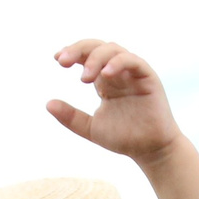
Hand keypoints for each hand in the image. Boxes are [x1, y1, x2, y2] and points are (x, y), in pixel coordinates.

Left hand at [48, 39, 182, 164]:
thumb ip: (71, 117)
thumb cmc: (124, 138)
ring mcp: (133, 73)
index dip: (72, 53)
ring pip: (113, 50)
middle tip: (63, 62)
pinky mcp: (147, 77)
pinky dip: (118, 63)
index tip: (57, 59)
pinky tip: (106, 75)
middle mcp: (118, 73)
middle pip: (97, 47)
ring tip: (84, 77)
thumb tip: (47, 104)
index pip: (87, 57)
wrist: (150, 150)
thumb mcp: (91, 128)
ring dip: (96, 58)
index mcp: (104, 81)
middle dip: (78, 50)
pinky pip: (133, 61)